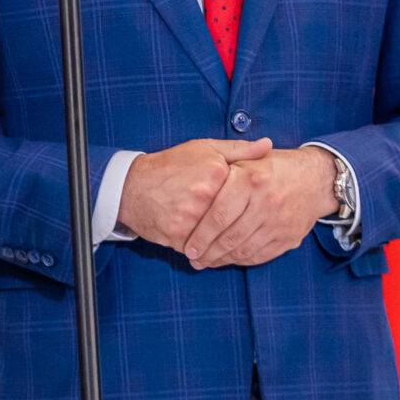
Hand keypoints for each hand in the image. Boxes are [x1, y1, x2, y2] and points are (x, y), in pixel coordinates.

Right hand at [115, 138, 270, 249]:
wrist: (131, 186)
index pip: (247, 195)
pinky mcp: (178, 235)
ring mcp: (190, 216)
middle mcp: (205, 194)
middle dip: (243, 229)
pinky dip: (207, 254)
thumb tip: (268, 145)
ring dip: (227, 246)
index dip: (252, 206)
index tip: (258, 211)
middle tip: (251, 235)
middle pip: (236, 220)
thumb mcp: (204, 149)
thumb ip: (239, 150)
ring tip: (232, 246)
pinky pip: (202, 251)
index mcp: (216, 171)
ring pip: (222, 239)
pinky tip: (211, 252)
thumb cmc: (170, 166)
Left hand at [182, 144, 340, 269]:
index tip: (188, 247)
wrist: (315, 179)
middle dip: (207, 252)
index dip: (200, 235)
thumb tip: (194, 185)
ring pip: (244, 249)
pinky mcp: (289, 237)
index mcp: (250, 179)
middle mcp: (266, 201)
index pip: (218, 215)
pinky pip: (260, 255)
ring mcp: (280, 222)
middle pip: (229, 236)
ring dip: (221, 260)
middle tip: (193, 259)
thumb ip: (222, 168)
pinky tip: (228, 259)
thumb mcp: (247, 157)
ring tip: (206, 262)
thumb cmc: (273, 167)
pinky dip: (241, 260)